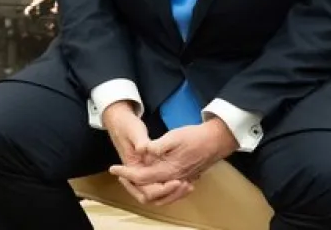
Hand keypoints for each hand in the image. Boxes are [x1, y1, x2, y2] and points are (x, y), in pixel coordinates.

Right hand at [101, 102, 187, 204]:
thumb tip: (143, 149)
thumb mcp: (134, 130)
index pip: (145, 189)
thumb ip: (140, 140)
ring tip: (187, 184)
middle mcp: (136, 174)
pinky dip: (172, 189)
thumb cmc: (126, 126)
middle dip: (169, 194)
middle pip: (151, 197)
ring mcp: (143, 173)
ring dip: (172, 194)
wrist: (119, 121)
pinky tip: (185, 181)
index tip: (177, 182)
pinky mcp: (150, 170)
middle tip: (184, 184)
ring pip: (157, 196)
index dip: (162, 189)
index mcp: (132, 167)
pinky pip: (160, 187)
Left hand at [109, 117, 237, 204]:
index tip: (114, 168)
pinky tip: (152, 178)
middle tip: (122, 174)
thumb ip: (157, 146)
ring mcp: (180, 180)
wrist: (216, 141)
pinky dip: (157, 189)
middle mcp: (173, 179)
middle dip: (132, 185)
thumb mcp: (174, 136)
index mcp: (168, 170)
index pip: (141, 178)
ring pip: (158, 195)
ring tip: (132, 177)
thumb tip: (142, 150)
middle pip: (148, 192)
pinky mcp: (185, 178)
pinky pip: (168, 191)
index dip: (125, 173)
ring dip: (144, 188)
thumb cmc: (195, 137)